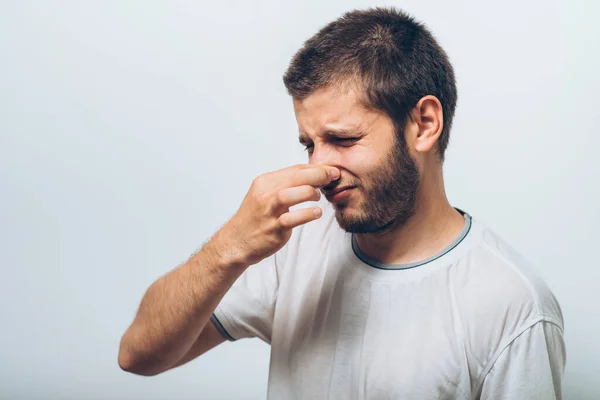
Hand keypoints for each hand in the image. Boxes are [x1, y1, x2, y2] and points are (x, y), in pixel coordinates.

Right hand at [216, 164, 339, 266]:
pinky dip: (307, 214)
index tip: (330, 169)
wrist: (236, 241)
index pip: (294, 169)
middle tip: (333, 177)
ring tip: (319, 198)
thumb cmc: (255, 218)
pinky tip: (316, 213)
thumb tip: (312, 176)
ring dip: (311, 193)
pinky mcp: (274, 228)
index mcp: (264, 182)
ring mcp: (269, 211)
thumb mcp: (265, 194)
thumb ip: (285, 185)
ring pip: (292, 194)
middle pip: (295, 177)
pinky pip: (292, 218)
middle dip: (318, 174)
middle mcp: (265, 194)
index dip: (315, 167)